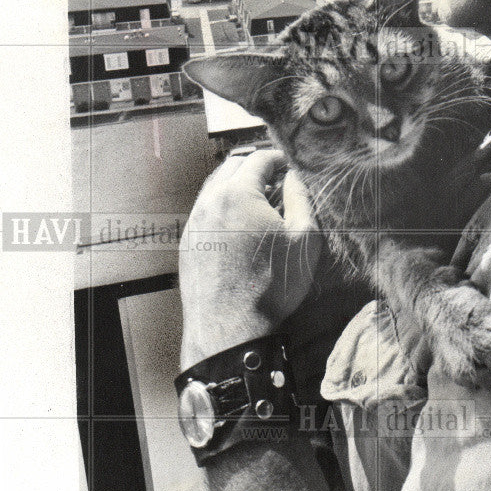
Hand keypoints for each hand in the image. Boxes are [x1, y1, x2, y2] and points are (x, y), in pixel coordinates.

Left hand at [179, 149, 322, 369]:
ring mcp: (194, 222)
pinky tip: (239, 225)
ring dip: (237, 186)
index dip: (279, 158)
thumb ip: (301, 198)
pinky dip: (223, 206)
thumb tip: (294, 177)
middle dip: (255, 167)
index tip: (292, 167)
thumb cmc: (271, 286)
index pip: (258, 158)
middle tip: (277, 180)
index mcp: (237, 194)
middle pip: (232, 166)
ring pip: (215, 187)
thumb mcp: (303, 239)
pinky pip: (205, 210)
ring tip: (259, 202)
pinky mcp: (187, 243)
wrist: (230, 332)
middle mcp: (209, 201)